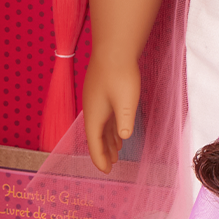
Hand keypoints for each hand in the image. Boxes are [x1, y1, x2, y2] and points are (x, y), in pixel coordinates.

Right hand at [82, 54, 139, 172]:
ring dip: (108, 140)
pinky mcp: (103, 91)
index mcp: (94, 114)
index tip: (107, 171)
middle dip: (103, 151)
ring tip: (116, 152)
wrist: (115, 47)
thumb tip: (124, 137)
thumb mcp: (126, 101)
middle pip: (96, 136)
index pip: (94, 143)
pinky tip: (119, 129)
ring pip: (101, 126)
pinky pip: (105, 116)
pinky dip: (111, 127)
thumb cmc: (120, 74)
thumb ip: (124, 121)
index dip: (100, 158)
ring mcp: (96, 99)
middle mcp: (92, 109)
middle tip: (111, 165)